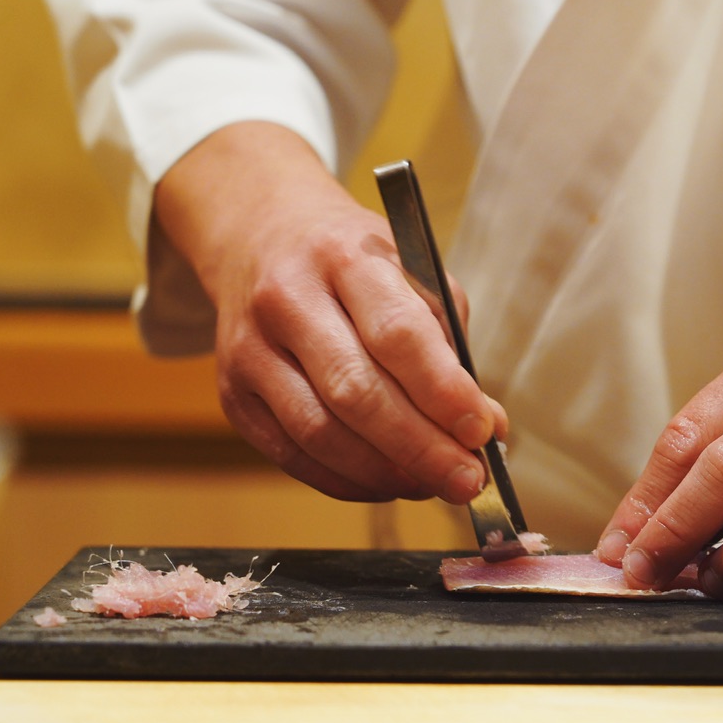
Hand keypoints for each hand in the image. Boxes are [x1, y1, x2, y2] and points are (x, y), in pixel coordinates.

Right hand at [155, 122, 503, 501]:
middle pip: (356, 392)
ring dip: (386, 472)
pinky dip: (349, 480)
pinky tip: (389, 482)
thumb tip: (489, 428)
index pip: (397, 334)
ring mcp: (250, 349)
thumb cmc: (354, 264)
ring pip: (320, 432)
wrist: (260, 237)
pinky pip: (293, 454)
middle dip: (421, 448)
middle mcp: (287, 300)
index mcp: (345, 257)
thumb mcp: (411, 273)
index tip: (483, 431)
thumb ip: (451, 348)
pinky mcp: (233, 394)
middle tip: (468, 481)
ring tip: (434, 485)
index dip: (443, 391)